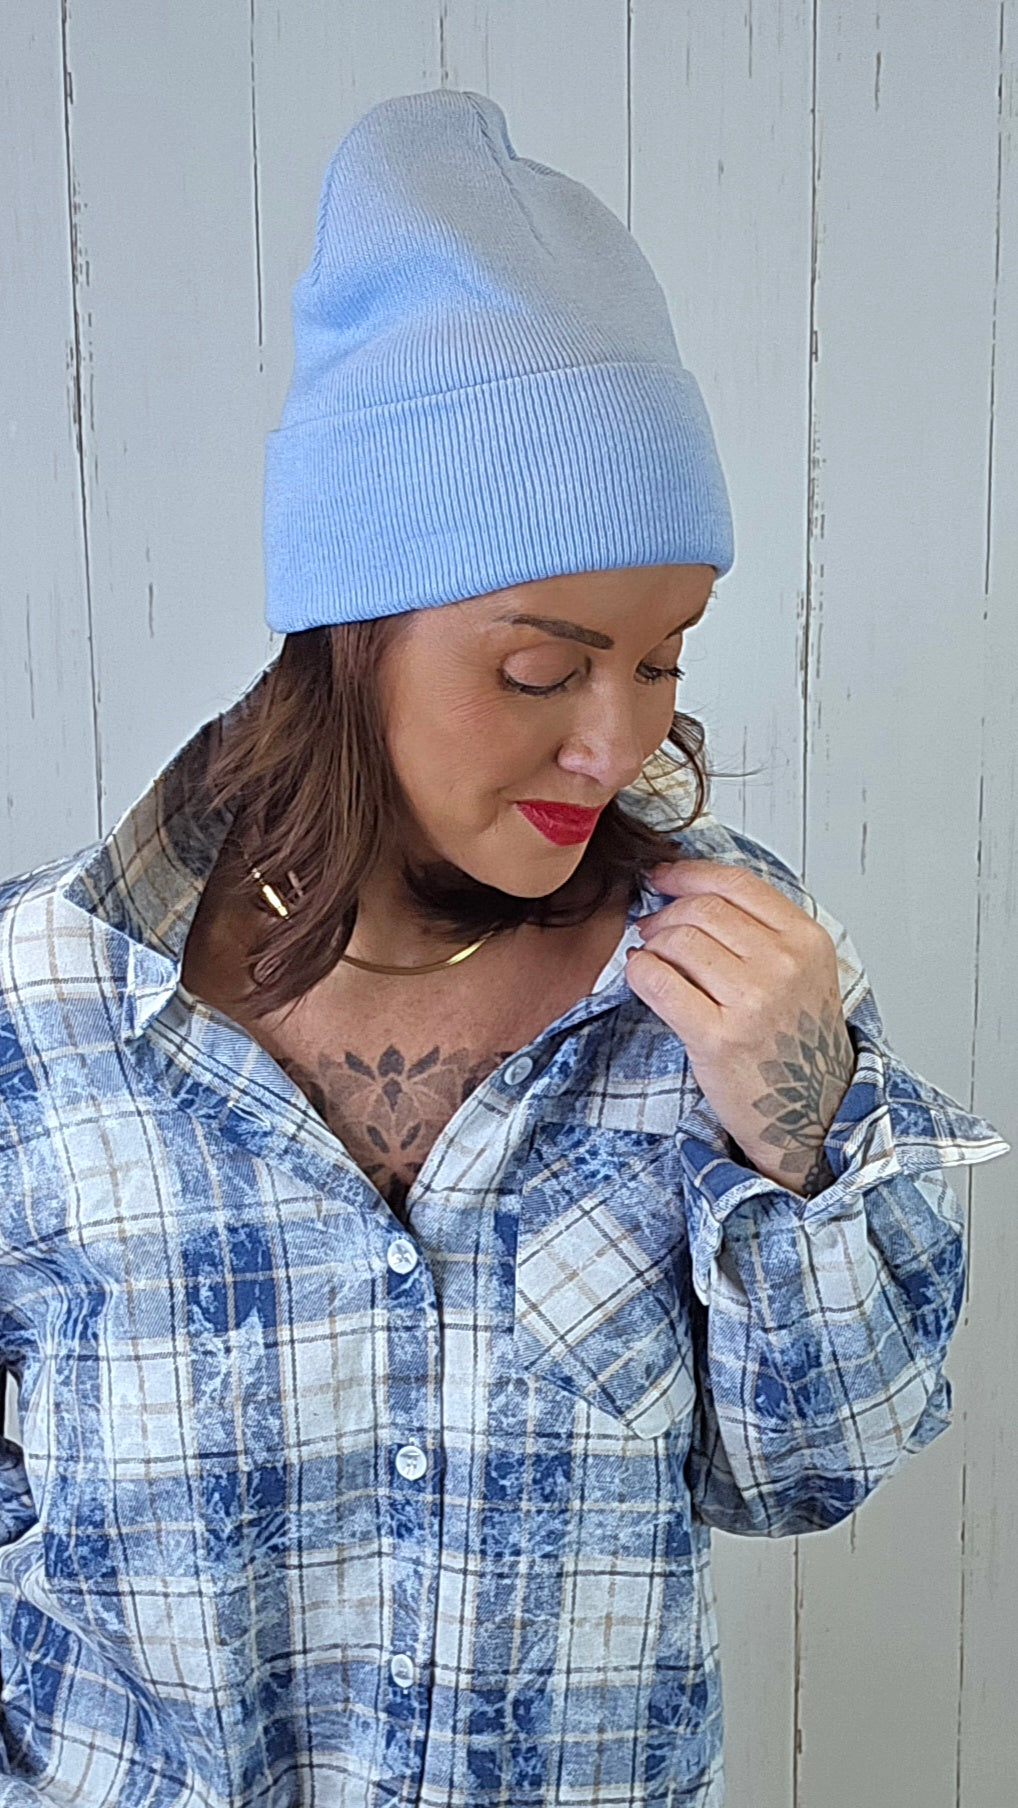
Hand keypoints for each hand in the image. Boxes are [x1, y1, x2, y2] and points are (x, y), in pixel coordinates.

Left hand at [625, 857, 855, 1197]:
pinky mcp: (718, 1037)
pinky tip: (641, 975)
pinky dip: (639, 971)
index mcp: (808, 941)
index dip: (689, 874)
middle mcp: (785, 966)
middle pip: (702, 910)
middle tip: (650, 929)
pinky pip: (658, 981)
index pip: (737, 884)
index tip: (662, 877)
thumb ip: (760, 930)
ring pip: (678, 941)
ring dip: (652, 944)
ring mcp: (753, 1002)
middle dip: (666, 914)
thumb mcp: (803, 972)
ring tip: (651, 957)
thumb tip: (688, 890)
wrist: (811, 1113)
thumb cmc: (797, 1042)